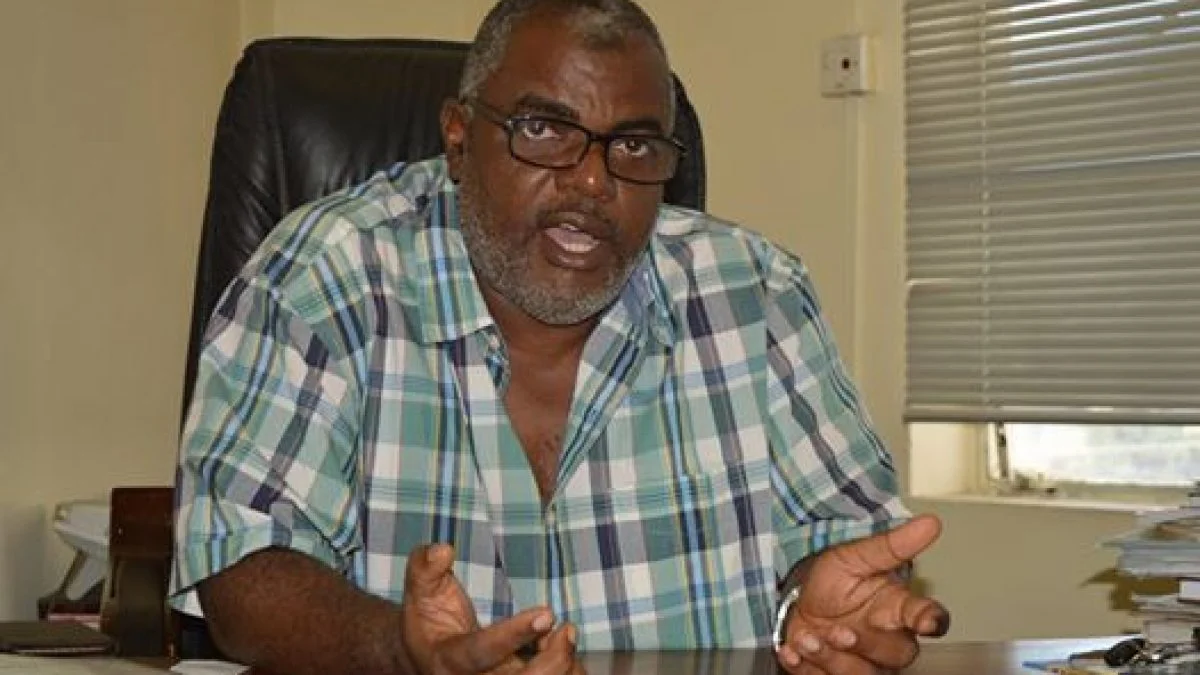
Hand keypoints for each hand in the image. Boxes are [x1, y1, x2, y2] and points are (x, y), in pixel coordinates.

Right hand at [401, 543, 579, 674]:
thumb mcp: (420, 591)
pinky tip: (560, 646)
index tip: (547, 613)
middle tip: (567, 629)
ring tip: (564, 635)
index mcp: (449, 660)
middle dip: (552, 661)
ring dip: (564, 664)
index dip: (514, 634)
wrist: (429, 655)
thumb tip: (443, 550)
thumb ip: (425, 568)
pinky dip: (567, 669)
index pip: (483, 653)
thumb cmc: (429, 619)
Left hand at [776, 514, 950, 674]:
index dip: (930, 619)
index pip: (927, 616)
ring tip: (807, 636)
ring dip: (830, 658)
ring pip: (861, 674)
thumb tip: (929, 523)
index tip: (926, 619)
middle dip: (865, 644)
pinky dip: (806, 668)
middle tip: (839, 630)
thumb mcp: (854, 557)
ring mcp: (864, 662)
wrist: (796, 599)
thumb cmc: (834, 582)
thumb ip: (891, 546)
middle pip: (896, 653)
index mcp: (898, 609)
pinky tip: (793, 651)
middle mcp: (887, 640)